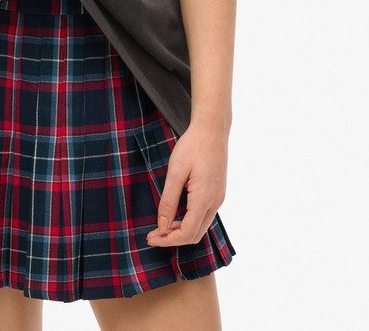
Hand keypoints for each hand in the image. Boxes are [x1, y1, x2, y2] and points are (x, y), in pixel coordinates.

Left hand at [145, 119, 227, 246]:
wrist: (212, 128)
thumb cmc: (192, 146)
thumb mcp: (175, 171)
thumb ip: (169, 200)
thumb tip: (162, 226)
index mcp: (205, 198)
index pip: (187, 233)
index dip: (168, 240)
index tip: (150, 237)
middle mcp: (215, 202)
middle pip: (195, 235)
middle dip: (173, 239)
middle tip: (152, 235)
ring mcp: (219, 198)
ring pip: (201, 227)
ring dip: (181, 231)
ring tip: (161, 227)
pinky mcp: (218, 193)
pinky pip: (204, 216)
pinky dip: (189, 221)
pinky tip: (175, 215)